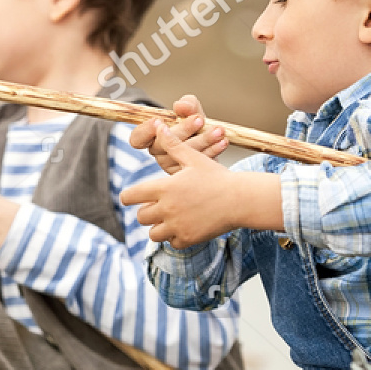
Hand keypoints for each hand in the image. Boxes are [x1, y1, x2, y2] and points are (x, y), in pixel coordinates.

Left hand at [121, 139, 282, 248]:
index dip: (129, 196)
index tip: (134, 196)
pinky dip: (175, 237)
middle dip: (147, 212)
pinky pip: (171, 243)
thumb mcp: (194, 158)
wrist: (241, 199)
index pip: (129, 196)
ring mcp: (177, 226)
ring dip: (159, 227)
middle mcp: (167, 209)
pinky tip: (186, 226)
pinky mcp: (188, 239)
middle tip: (160, 205)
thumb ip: (173, 145)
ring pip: (153, 234)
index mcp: (165, 188)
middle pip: (140, 217)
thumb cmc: (218, 177)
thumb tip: (158, 126)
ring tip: (172, 217)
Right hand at [128, 95, 228, 174]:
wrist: (215, 144)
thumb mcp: (192, 111)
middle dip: (183, 130)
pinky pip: (196, 164)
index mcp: (152, 137)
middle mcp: (159, 152)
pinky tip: (222, 142)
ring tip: (219, 131)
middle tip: (200, 119)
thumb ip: (188, 104)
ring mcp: (172, 165)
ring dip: (203, 140)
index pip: (137, 138)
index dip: (145, 131)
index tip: (158, 122)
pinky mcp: (186, 175)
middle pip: (163, 145)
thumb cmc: (198, 126)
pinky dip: (212, 151)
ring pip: (181, 155)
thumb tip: (180, 106)